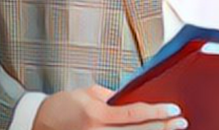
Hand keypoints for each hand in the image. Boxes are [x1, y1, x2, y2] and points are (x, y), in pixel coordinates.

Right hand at [35, 85, 188, 129]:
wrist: (38, 124)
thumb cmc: (62, 106)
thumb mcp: (86, 93)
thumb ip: (111, 97)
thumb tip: (133, 99)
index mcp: (96, 114)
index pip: (134, 114)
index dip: (156, 112)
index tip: (173, 109)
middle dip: (163, 128)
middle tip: (181, 122)